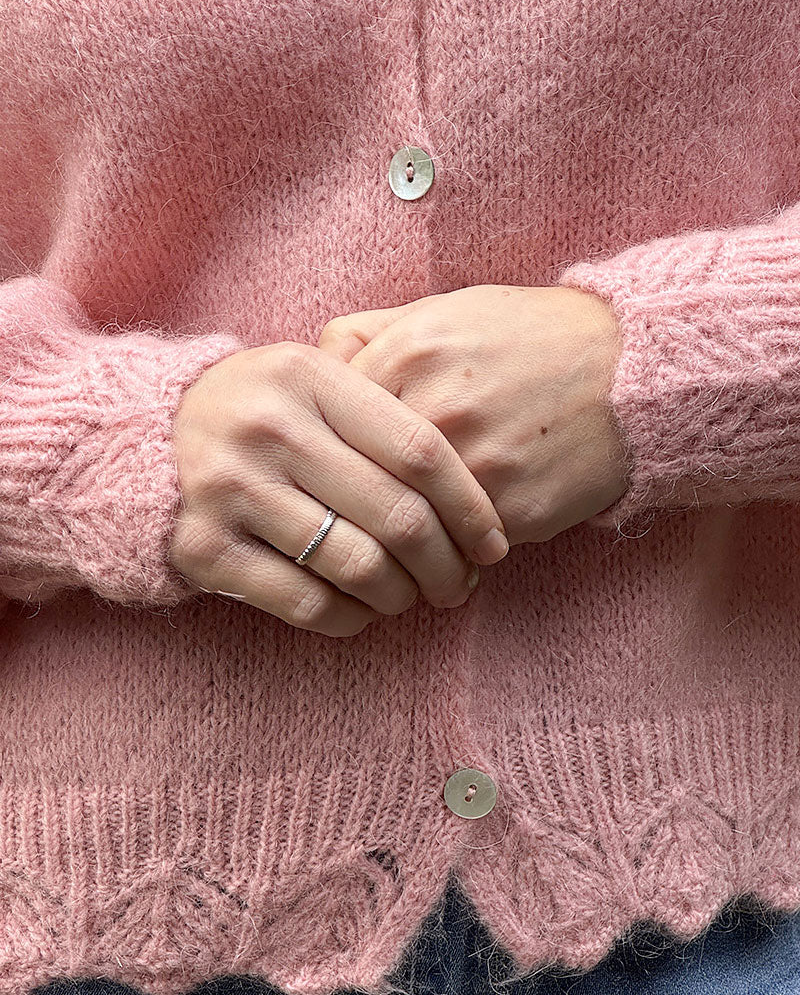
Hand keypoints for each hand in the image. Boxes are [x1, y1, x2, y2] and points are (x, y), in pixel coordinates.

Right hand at [168, 342, 508, 635]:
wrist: (137, 439)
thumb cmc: (257, 411)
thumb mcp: (309, 375)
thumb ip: (382, 400)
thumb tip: (476, 476)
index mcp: (309, 375)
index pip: (420, 448)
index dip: (471, 505)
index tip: (494, 542)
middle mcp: (270, 428)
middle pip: (397, 515)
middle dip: (448, 564)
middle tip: (461, 584)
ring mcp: (232, 490)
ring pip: (358, 566)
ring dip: (403, 596)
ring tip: (414, 598)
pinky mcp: (205, 549)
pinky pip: (307, 603)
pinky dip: (352, 619)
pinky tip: (364, 612)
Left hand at [317, 284, 630, 545]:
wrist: (632, 369)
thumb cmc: (529, 336)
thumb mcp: (446, 308)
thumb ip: (371, 332)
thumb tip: (317, 367)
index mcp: (410, 353)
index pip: (329, 422)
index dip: (327, 450)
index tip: (333, 468)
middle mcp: (437, 409)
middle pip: (360, 481)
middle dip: (350, 510)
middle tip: (345, 528)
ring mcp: (477, 464)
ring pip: (406, 525)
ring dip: (398, 545)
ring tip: (399, 552)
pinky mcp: (513, 509)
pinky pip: (458, 548)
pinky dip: (451, 555)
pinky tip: (455, 552)